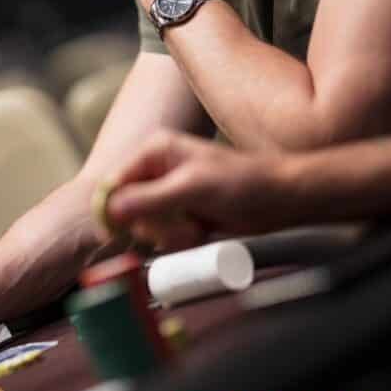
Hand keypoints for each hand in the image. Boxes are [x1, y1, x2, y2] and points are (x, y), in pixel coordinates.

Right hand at [103, 130, 287, 250]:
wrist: (280, 199)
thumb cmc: (243, 183)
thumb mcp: (192, 189)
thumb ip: (150, 199)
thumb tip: (110, 209)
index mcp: (155, 150)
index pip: (114, 183)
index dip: (112, 210)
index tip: (117, 234)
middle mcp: (158, 169)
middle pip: (127, 209)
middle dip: (153, 225)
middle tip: (180, 227)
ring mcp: (170, 192)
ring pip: (146, 225)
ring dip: (168, 235)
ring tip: (195, 227)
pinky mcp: (182, 212)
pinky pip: (164, 234)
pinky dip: (178, 240)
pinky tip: (200, 232)